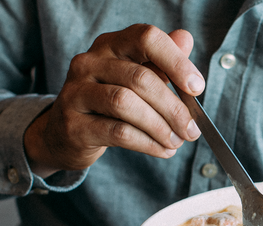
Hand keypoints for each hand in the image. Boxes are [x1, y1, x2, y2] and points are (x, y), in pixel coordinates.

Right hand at [24, 24, 204, 177]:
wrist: (65, 134)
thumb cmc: (107, 103)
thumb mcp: (135, 78)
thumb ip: (160, 61)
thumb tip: (185, 39)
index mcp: (110, 45)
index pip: (145, 38)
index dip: (176, 61)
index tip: (197, 87)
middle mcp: (89, 62)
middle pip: (140, 78)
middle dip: (173, 107)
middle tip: (191, 129)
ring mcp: (76, 92)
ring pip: (126, 104)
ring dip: (159, 127)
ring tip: (176, 141)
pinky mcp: (73, 124)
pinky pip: (117, 132)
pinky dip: (146, 143)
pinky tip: (161, 149)